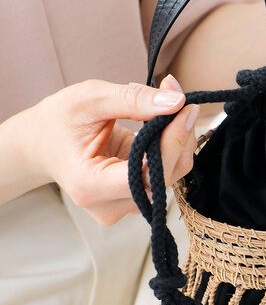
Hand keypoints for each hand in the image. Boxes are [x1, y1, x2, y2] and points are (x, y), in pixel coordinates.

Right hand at [26, 74, 199, 225]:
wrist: (42, 144)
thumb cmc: (58, 121)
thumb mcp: (90, 99)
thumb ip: (133, 100)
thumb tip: (176, 101)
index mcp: (90, 185)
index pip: (147, 174)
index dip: (172, 142)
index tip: (184, 108)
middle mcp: (110, 206)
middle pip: (164, 176)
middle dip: (179, 135)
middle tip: (177, 97)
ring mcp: (124, 207)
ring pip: (170, 176)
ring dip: (178, 140)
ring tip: (168, 107)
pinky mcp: (135, 200)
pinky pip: (165, 174)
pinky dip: (170, 148)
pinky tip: (163, 125)